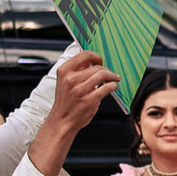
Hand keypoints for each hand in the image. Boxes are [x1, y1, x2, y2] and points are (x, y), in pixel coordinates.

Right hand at [31, 51, 118, 175]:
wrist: (62, 120)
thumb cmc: (66, 101)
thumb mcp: (65, 81)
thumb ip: (76, 70)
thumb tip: (89, 58)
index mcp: (64, 71)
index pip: (85, 55)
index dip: (96, 57)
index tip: (100, 61)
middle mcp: (71, 79)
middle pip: (97, 66)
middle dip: (106, 69)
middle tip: (110, 73)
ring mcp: (80, 89)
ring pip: (103, 75)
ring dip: (112, 76)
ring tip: (114, 79)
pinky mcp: (90, 100)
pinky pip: (107, 87)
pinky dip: (113, 86)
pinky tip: (113, 87)